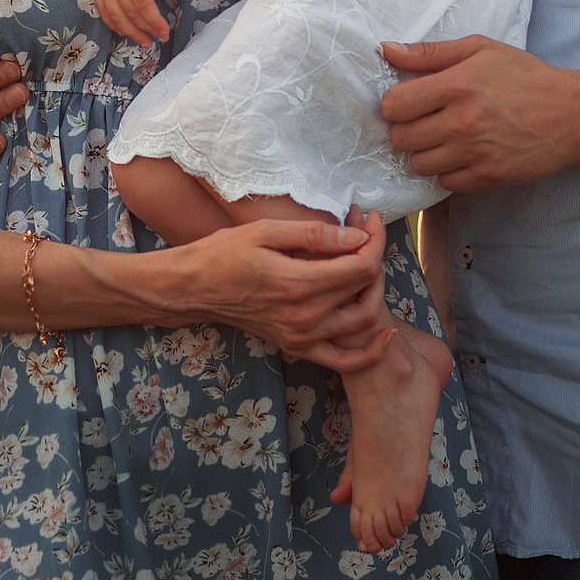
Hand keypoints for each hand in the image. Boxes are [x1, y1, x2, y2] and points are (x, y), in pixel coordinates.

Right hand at [94, 0, 182, 44]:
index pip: (143, 3)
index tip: (164, 31)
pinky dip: (112, 22)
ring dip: (129, 31)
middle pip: (129, 12)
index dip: (154, 20)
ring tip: (143, 41)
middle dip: (145, 29)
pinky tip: (123, 30)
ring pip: (114, 14)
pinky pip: (102, 8)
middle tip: (159, 39)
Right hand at [171, 209, 391, 364]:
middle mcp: (305, 317)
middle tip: (366, 232)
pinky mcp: (298, 347)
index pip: (360, 265)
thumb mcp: (265, 231)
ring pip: (364, 321)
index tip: (368, 218)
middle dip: (375, 256)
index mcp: (298, 284)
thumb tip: (356, 237)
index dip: (373, 239)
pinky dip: (370, 351)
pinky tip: (385, 333)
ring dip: (376, 291)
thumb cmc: (224, 253)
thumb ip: (314, 235)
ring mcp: (302, 337)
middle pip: (366, 289)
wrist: (194, 289)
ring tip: (366, 264)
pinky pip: (345, 360)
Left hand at [378, 36, 579, 191]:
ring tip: (444, 138)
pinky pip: (445, 182)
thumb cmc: (526, 76)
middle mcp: (462, 121)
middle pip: (400, 138)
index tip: (410, 102)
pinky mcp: (488, 177)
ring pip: (418, 164)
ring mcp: (475, 153)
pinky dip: (448, 171)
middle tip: (426, 121)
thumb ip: (430, 52)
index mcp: (456, 85)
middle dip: (407, 129)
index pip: (393, 106)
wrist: (574, 115)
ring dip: (424, 152)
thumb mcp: (481, 49)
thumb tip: (386, 50)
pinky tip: (463, 154)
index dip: (396, 104)